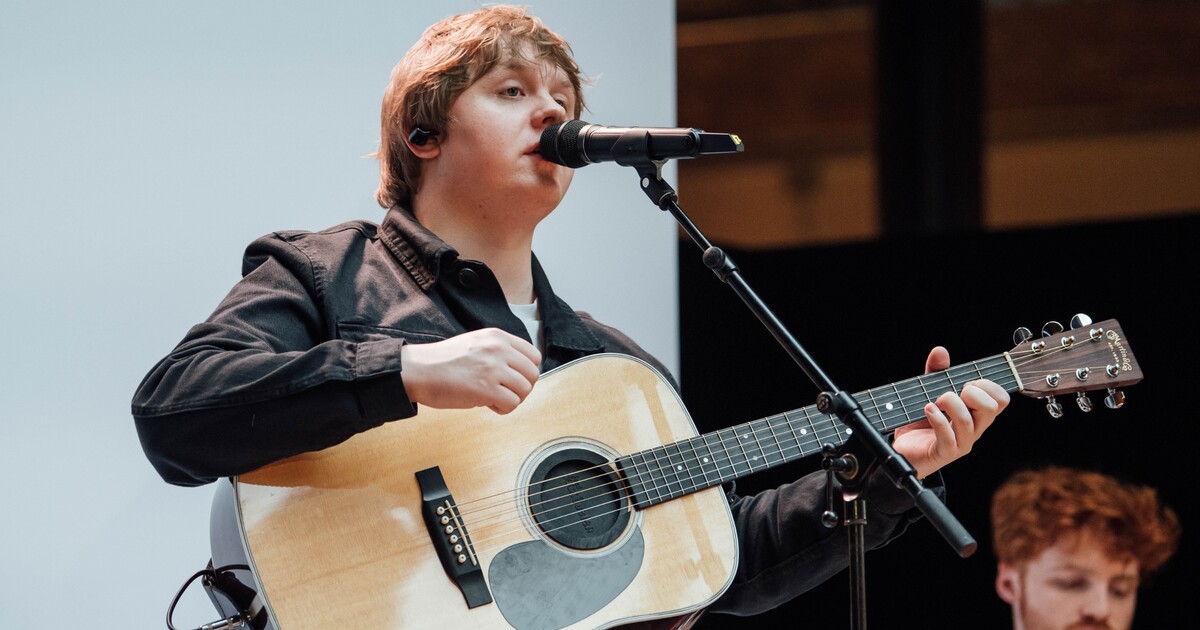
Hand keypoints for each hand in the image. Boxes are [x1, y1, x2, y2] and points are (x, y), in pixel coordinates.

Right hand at [400, 328, 541, 413]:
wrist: (418, 370)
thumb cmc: (442, 361)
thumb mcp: (475, 343)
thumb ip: (498, 351)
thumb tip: (518, 371)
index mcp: (497, 337)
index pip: (534, 355)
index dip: (525, 371)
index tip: (512, 379)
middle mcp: (498, 349)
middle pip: (533, 374)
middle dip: (521, 387)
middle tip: (504, 392)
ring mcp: (493, 368)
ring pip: (525, 390)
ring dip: (512, 399)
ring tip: (494, 399)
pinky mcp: (486, 388)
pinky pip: (512, 403)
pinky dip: (503, 409)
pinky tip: (487, 405)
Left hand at [891, 346, 1008, 478]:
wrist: (903, 450)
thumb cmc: (921, 423)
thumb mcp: (929, 392)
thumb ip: (936, 372)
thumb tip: (940, 351)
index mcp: (977, 414)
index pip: (1001, 399)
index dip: (987, 385)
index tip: (966, 383)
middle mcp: (974, 429)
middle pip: (992, 408)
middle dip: (973, 393)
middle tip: (952, 393)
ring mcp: (961, 442)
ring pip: (968, 421)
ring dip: (950, 403)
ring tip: (934, 401)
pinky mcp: (945, 452)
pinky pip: (948, 436)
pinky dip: (937, 419)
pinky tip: (927, 409)